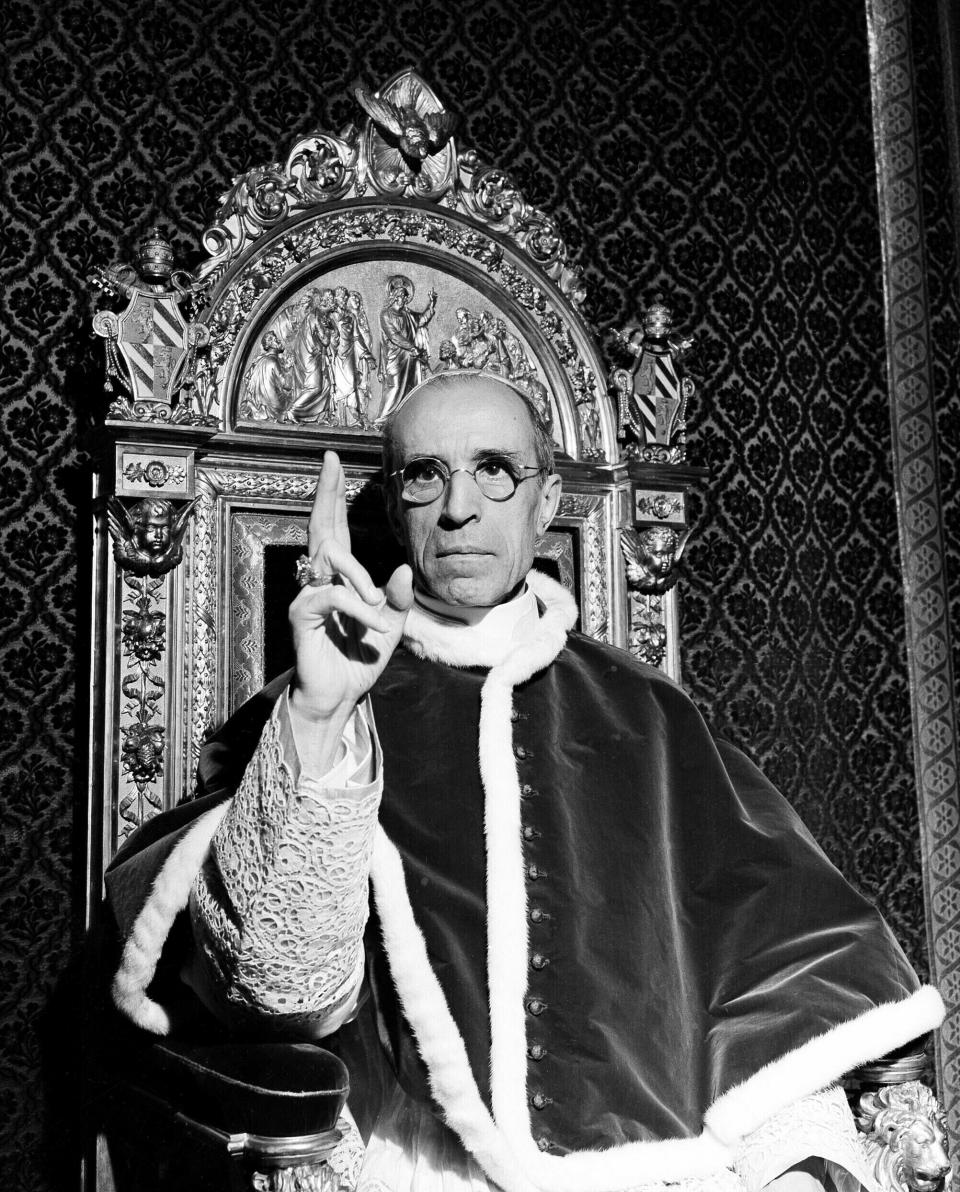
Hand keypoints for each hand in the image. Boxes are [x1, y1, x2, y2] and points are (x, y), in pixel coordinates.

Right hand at [289, 451, 412, 772]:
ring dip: (361, 580)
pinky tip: (374, 627)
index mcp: (340, 577)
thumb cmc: (360, 658)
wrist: (339, 695)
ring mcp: (307, 594)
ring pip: (333, 561)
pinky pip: (332, 595)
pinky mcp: (302, 614)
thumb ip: (399, 598)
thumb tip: (404, 567)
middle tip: (330, 462)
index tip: (334, 462)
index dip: (333, 495)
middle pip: (320, 526)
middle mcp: (319, 579)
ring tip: (379, 609)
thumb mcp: (391, 626)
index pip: (334, 527)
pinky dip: (358, 608)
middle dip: (326, 493)